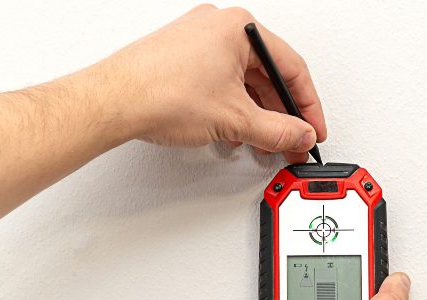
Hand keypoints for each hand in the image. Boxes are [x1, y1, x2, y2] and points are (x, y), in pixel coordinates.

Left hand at [89, 4, 326, 163]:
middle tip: (292, 142)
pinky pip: (220, 83)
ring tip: (263, 144)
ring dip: (256, 116)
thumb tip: (299, 135)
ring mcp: (198, 41)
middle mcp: (218, 28)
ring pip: (243, 82)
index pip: (292, 67)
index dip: (308, 105)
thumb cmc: (160, 93)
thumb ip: (278, 130)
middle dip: (281, 115)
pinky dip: (232, 108)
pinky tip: (234, 133)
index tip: (314, 130)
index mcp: (239, 28)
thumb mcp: (235, 119)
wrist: (112, 102)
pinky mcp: (181, 59)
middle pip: (267, 75)